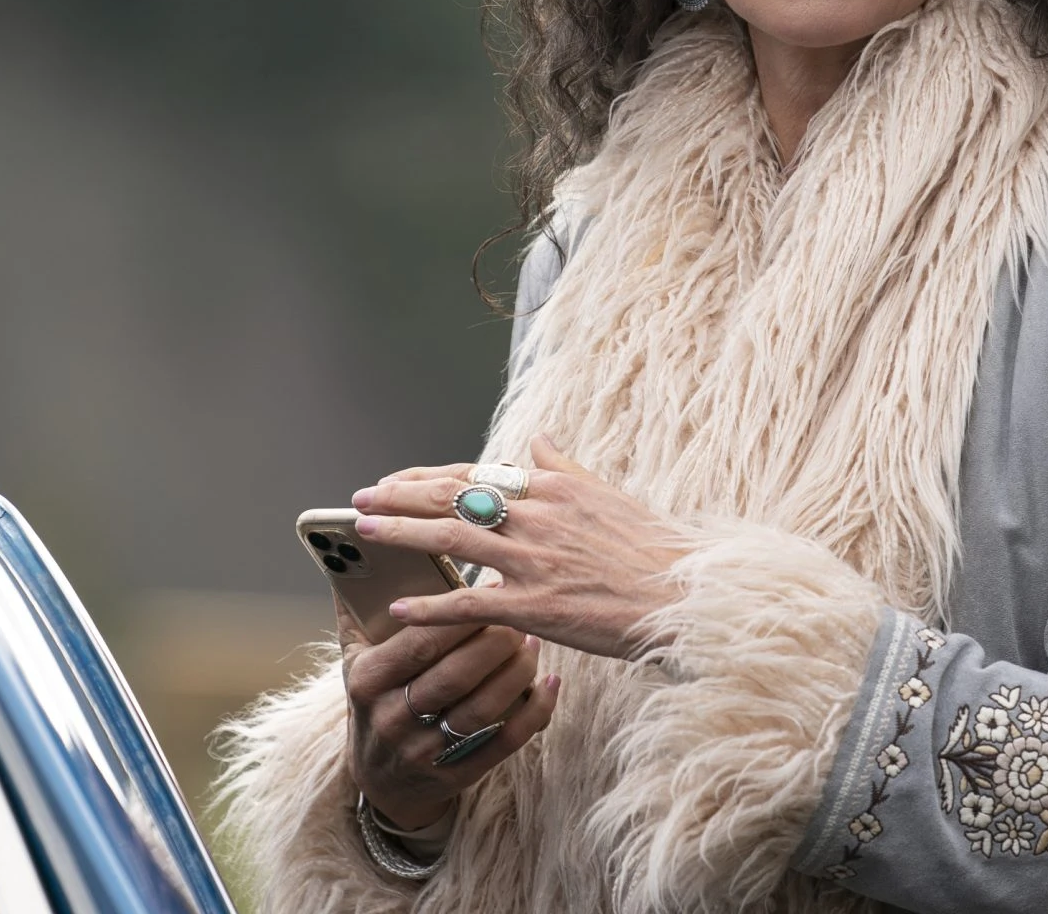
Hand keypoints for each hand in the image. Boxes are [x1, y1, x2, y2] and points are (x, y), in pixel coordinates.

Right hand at [338, 596, 560, 831]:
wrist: (379, 779)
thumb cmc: (374, 700)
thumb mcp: (354, 659)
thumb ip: (356, 610)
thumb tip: (347, 551)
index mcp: (368, 681)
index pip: (417, 644)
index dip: (456, 615)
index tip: (488, 587)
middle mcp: (393, 718)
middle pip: (455, 675)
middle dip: (493, 641)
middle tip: (520, 612)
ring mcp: (425, 751)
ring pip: (482, 709)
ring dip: (516, 672)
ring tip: (533, 641)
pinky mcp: (456, 775)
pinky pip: (504, 744)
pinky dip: (534, 713)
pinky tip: (551, 684)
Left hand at [353, 435, 690, 661]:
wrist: (686, 598)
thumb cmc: (654, 551)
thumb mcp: (610, 495)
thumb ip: (565, 468)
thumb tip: (537, 438)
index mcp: (552, 489)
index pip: (474, 477)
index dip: (426, 479)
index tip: (392, 482)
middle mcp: (537, 517)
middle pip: (452, 499)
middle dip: (400, 497)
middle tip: (361, 500)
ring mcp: (534, 561)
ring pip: (450, 541)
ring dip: (401, 534)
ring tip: (364, 532)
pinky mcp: (537, 606)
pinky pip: (471, 604)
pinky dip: (432, 606)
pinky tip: (400, 609)